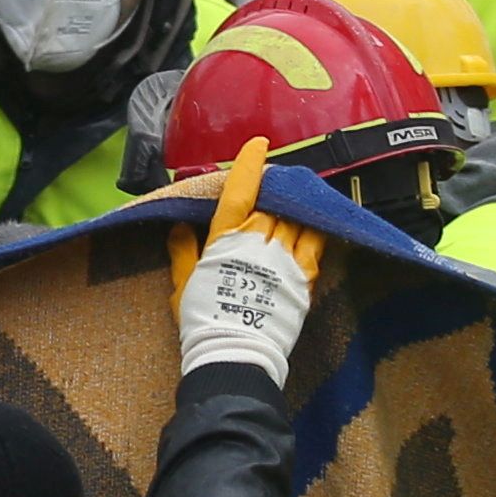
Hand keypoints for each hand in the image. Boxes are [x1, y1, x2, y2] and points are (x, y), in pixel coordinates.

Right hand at [171, 143, 325, 381]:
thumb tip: (179, 226)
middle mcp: (257, 240)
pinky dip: (316, 225)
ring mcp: (284, 256)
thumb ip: (182, 252)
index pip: (240, 190)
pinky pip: (316, 239)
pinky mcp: (305, 275)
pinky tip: (316, 218)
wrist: (235, 352)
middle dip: (275, 188)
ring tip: (298, 196)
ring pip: (295, 215)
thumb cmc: (203, 320)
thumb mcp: (182, 285)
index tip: (258, 144)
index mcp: (225, 238)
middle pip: (271, 201)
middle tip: (276, 182)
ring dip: (296, 203)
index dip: (249, 164)